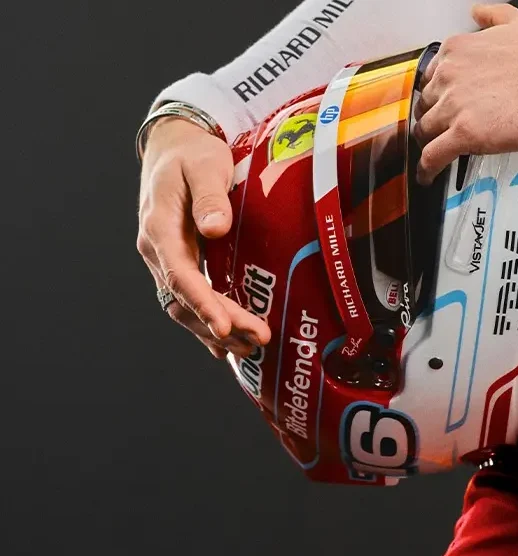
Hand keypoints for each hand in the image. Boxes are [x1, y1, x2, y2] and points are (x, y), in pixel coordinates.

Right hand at [136, 118, 271, 358]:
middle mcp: (157, 249)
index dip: (202, 303)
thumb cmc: (193, 153)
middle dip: (220, 323)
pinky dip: (205, 321)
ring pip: (184, 304)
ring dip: (214, 329)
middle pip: (185, 297)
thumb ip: (209, 196)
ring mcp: (165, 258)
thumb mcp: (204, 165)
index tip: (224, 327)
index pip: (180, 274)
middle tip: (258, 339)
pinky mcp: (179, 261)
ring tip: (250, 347)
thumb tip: (216, 228)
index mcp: (159, 227)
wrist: (175, 145)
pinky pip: (188, 298)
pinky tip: (225, 345)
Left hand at [413, 4, 517, 183]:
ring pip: (425, 131)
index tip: (444, 106)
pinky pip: (433, 156)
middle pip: (425, 106)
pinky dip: (427, 169)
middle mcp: (449, 75)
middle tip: (447, 131)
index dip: (438, 96)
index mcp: (457, 51)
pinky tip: (429, 175)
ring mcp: (455, 105)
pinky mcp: (465, 134)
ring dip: (430, 144)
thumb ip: (492, 17)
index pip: (430, 79)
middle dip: (435, 120)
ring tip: (440, 154)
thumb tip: (479, 13)